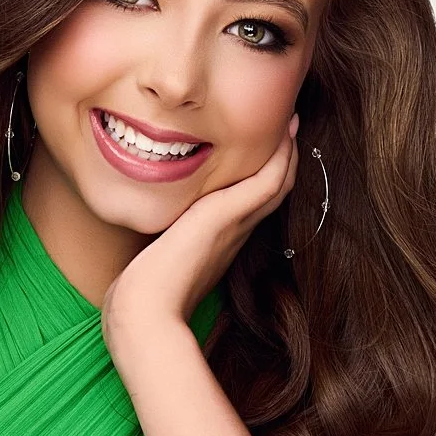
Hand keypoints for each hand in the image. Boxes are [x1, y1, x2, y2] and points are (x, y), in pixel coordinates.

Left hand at [101, 113, 299, 354]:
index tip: (265, 149)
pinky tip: (284, 135)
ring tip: (292, 123)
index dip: (261, 176)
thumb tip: (146, 245)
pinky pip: (268, 182)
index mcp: (220, 243)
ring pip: (277, 184)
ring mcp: (235, 226)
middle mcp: (234, 234)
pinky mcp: (226, 216)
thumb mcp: (156, 261)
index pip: (249, 203)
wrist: (145, 313)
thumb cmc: (143, 297)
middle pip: (271, 191)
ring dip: (287, 153)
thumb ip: (158, 246)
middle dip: (282, 160)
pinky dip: (281, 158)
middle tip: (291, 128)